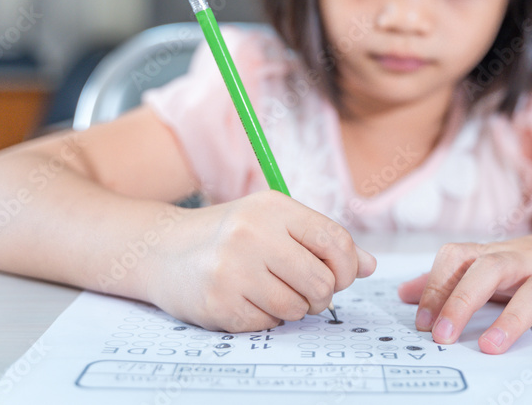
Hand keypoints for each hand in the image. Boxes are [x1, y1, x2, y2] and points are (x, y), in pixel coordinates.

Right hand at [145, 190, 375, 331]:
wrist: (162, 250)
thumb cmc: (229, 236)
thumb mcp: (274, 223)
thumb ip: (322, 241)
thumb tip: (369, 265)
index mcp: (274, 207)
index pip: (335, 241)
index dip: (347, 267)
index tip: (339, 275)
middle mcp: (253, 233)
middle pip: (321, 281)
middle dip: (321, 294)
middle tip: (305, 290)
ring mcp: (233, 268)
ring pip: (297, 307)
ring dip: (292, 308)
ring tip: (271, 291)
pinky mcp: (218, 302)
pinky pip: (268, 323)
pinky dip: (264, 318)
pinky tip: (246, 300)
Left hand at [397, 223, 531, 353]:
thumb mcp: (497, 263)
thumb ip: (452, 278)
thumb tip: (404, 293)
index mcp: (500, 254)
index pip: (458, 258)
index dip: (436, 286)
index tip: (421, 321)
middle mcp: (528, 259)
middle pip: (490, 269)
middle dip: (462, 300)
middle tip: (442, 335)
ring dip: (512, 319)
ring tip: (492, 347)